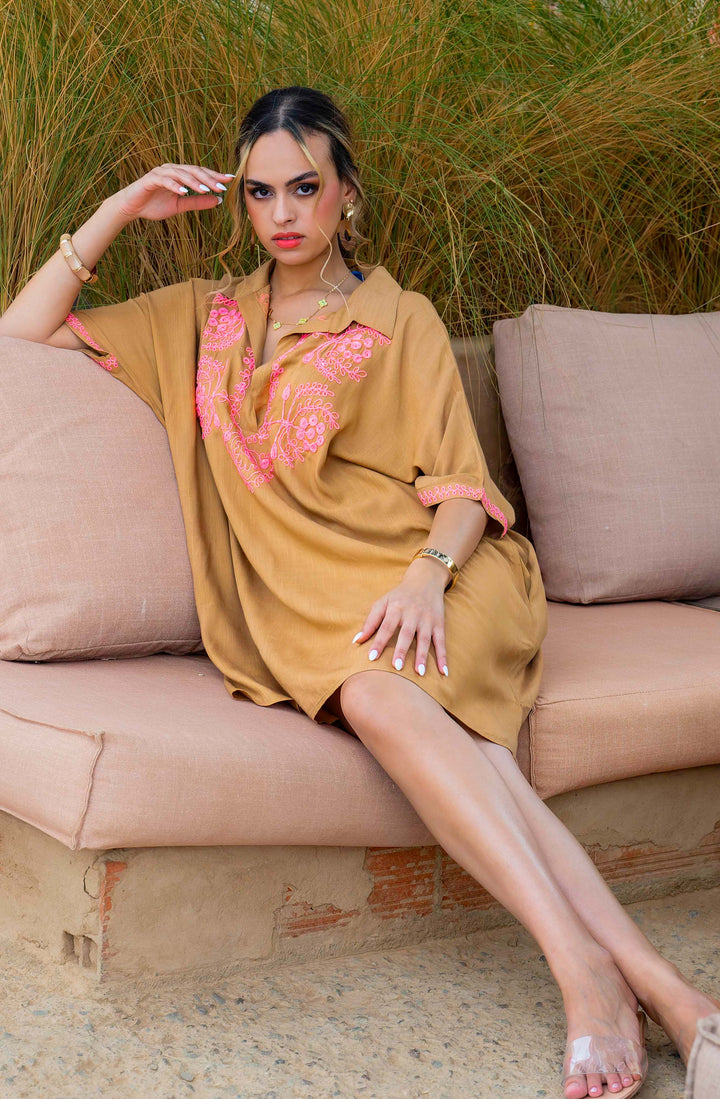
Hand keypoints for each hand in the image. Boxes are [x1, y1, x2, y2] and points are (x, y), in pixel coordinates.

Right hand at [109, 163, 234, 223]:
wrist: (131, 208)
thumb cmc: (154, 205)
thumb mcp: (180, 206)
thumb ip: (197, 202)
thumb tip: (218, 200)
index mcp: (179, 174)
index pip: (200, 173)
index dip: (215, 176)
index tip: (230, 180)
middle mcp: (171, 169)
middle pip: (193, 171)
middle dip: (209, 178)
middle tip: (222, 187)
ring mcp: (160, 173)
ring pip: (181, 174)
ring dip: (194, 182)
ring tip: (206, 190)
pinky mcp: (150, 179)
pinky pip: (165, 180)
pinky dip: (175, 185)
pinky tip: (183, 192)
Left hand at [352, 572, 449, 676]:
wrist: (426, 579)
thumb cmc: (399, 596)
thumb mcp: (383, 603)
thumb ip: (370, 622)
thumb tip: (356, 641)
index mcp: (396, 608)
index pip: (386, 627)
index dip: (379, 642)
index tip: (372, 657)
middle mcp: (412, 613)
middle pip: (407, 633)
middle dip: (402, 650)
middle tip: (397, 667)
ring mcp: (427, 619)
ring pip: (425, 639)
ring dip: (423, 656)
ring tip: (420, 673)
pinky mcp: (439, 623)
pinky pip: (441, 642)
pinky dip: (443, 657)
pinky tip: (443, 671)